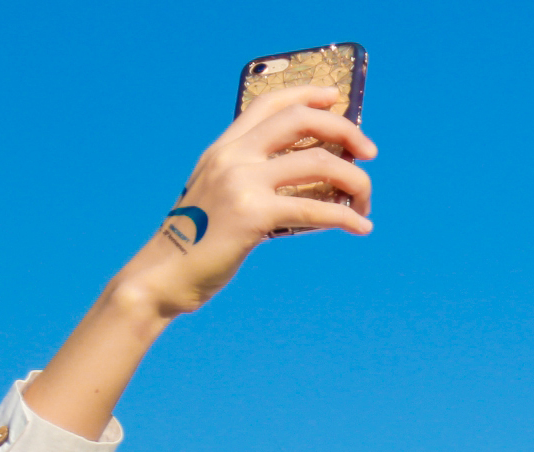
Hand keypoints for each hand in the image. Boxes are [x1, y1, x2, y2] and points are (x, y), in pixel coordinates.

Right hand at [22, 82, 377, 440]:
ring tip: (365, 203)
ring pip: (319, 163)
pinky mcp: (253, 215)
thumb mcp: (221, 196)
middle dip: (344, 131)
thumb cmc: (199, 242)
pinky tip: (362, 227)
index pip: (270, 103)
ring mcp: (241, 183)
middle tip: (369, 153)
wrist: (164, 275)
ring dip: (355, 181)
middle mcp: (232, 156)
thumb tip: (313, 178)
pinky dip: (347, 216)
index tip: (337, 98)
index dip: (307, 94)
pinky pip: (316, 208)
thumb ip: (254, 179)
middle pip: (301, 122)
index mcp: (224, 147)